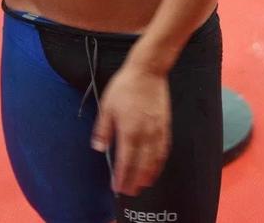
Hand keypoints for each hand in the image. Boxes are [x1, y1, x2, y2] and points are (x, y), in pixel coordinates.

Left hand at [92, 62, 170, 196]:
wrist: (147, 72)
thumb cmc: (125, 86)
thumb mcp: (107, 106)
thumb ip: (103, 129)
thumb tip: (98, 148)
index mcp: (129, 131)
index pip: (126, 162)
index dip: (122, 178)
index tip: (117, 188)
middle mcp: (145, 136)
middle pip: (141, 166)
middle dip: (135, 181)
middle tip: (129, 191)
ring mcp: (157, 132)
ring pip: (155, 161)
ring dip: (148, 176)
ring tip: (142, 185)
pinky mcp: (165, 126)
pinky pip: (164, 151)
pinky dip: (160, 163)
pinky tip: (156, 166)